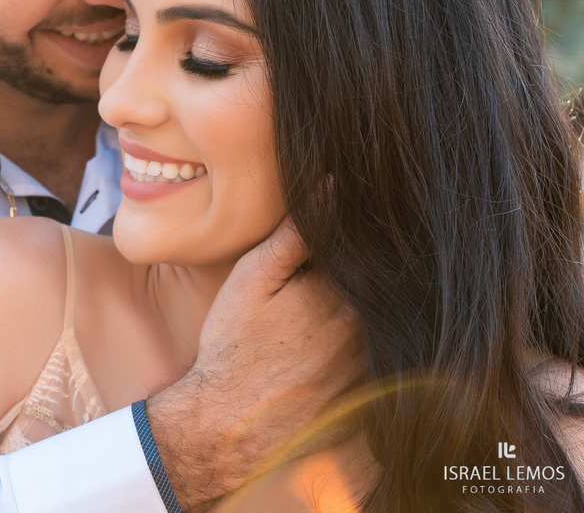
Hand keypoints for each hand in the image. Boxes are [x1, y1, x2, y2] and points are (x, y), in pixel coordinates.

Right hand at [146, 218, 361, 510]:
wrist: (228, 426)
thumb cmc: (233, 347)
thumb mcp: (253, 280)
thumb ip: (295, 235)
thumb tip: (332, 186)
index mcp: (344, 294)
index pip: (368, 251)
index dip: (358, 234)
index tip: (351, 219)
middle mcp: (369, 330)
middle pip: (382, 286)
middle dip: (367, 269)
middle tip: (340, 262)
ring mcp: (374, 366)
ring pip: (383, 320)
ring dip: (370, 306)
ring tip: (325, 311)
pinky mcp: (371, 395)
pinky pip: (383, 357)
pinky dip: (372, 343)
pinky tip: (332, 344)